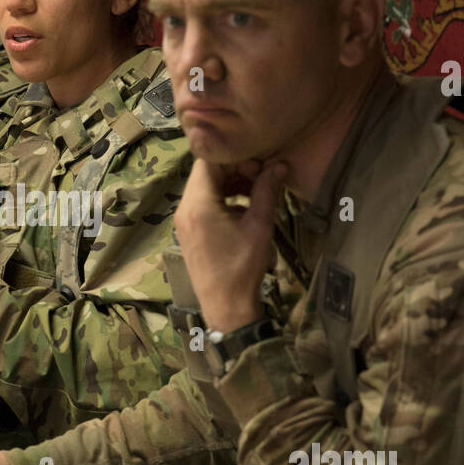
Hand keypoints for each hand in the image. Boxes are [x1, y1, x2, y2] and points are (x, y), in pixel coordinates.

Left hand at [173, 158, 286, 332]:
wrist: (226, 307)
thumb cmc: (243, 267)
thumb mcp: (259, 225)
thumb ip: (267, 191)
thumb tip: (280, 165)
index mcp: (197, 204)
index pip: (209, 161)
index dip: (235, 158)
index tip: (258, 166)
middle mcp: (184, 208)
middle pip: (205, 173)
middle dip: (234, 169)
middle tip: (261, 177)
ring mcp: (183, 221)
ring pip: (205, 187)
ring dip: (230, 184)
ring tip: (257, 191)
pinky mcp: (188, 231)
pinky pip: (203, 203)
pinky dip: (223, 199)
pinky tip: (244, 208)